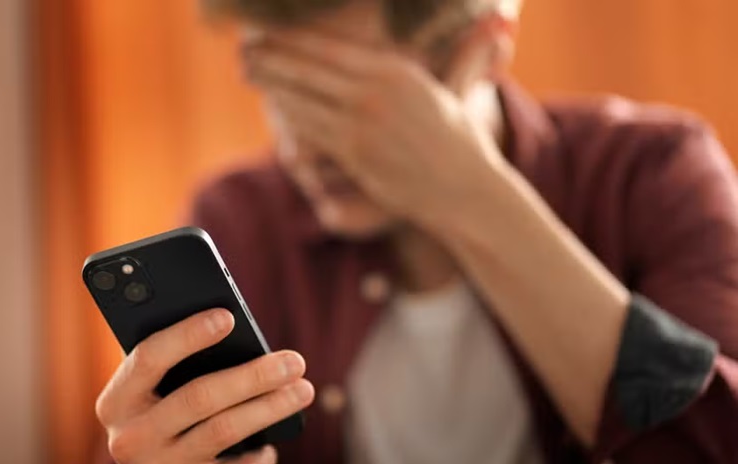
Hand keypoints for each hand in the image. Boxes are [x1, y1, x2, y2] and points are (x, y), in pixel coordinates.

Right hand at [96, 309, 313, 463]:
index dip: (187, 335)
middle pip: (199, 398)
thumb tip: (230, 322)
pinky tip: (274, 439)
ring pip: (222, 432)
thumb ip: (174, 359)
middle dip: (252, 376)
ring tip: (303, 389)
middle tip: (294, 361)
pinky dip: (257, 453)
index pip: (149, 358)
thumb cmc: (156, 403)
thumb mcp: (150, 384)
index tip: (228, 317)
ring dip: (269, 408)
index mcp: (117, 399)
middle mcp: (130, 436)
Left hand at [245, 30, 506, 231]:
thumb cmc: (459, 140)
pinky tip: (273, 105)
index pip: (331, 47)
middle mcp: (376, 92)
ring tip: (247, 70)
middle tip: (242, 49)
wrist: (466, 190)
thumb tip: (503, 20)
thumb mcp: (456, 89)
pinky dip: (287, 115)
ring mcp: (362, 125)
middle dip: (270, 56)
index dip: (293, 39)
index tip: (270, 32)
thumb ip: (463, 53)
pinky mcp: (354, 155)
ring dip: (270, 83)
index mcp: (396, 70)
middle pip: (308, 68)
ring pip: (303, 99)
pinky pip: (311, 131)